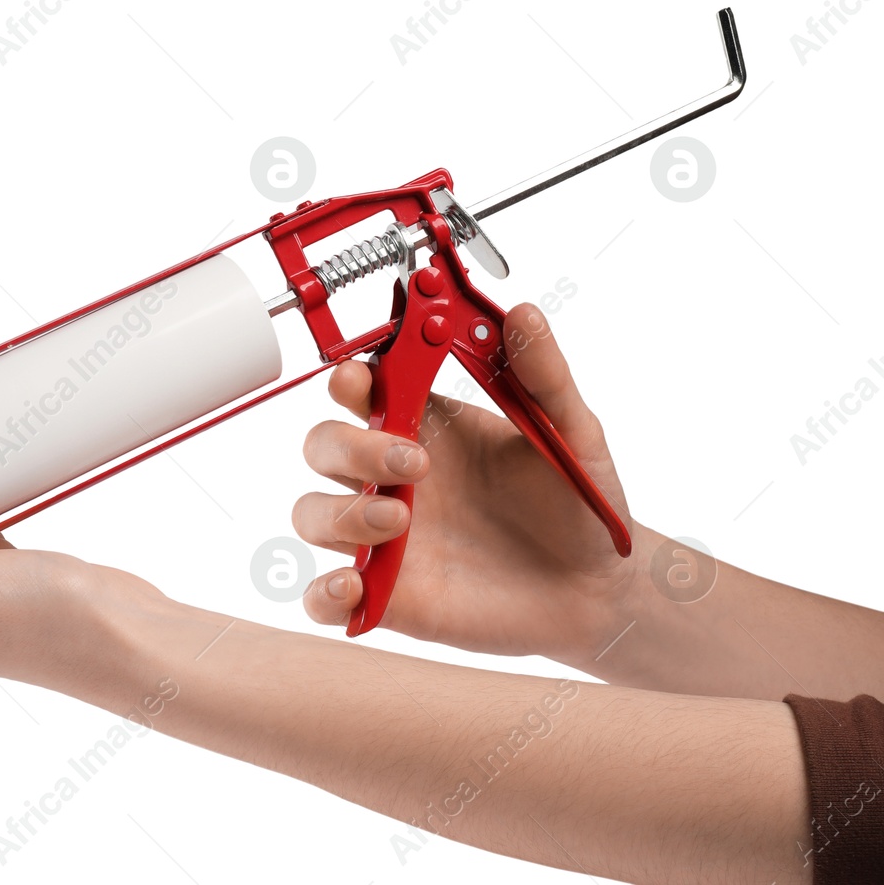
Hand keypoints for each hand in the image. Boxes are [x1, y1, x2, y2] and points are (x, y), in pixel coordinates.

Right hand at [291, 303, 637, 662]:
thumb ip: (545, 376)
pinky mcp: (389, 596)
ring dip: (340, 514)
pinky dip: (323, 593)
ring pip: (312, 513)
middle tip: (412, 462)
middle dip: (351, 446)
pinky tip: (353, 588)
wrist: (597, 592)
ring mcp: (385, 538)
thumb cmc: (580, 508)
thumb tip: (524, 314)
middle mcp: (394, 478)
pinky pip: (325, 596)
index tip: (361, 377)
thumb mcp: (574, 434)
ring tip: (399, 521)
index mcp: (428, 428)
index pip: (364, 390)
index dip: (350, 378)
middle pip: (324, 445)